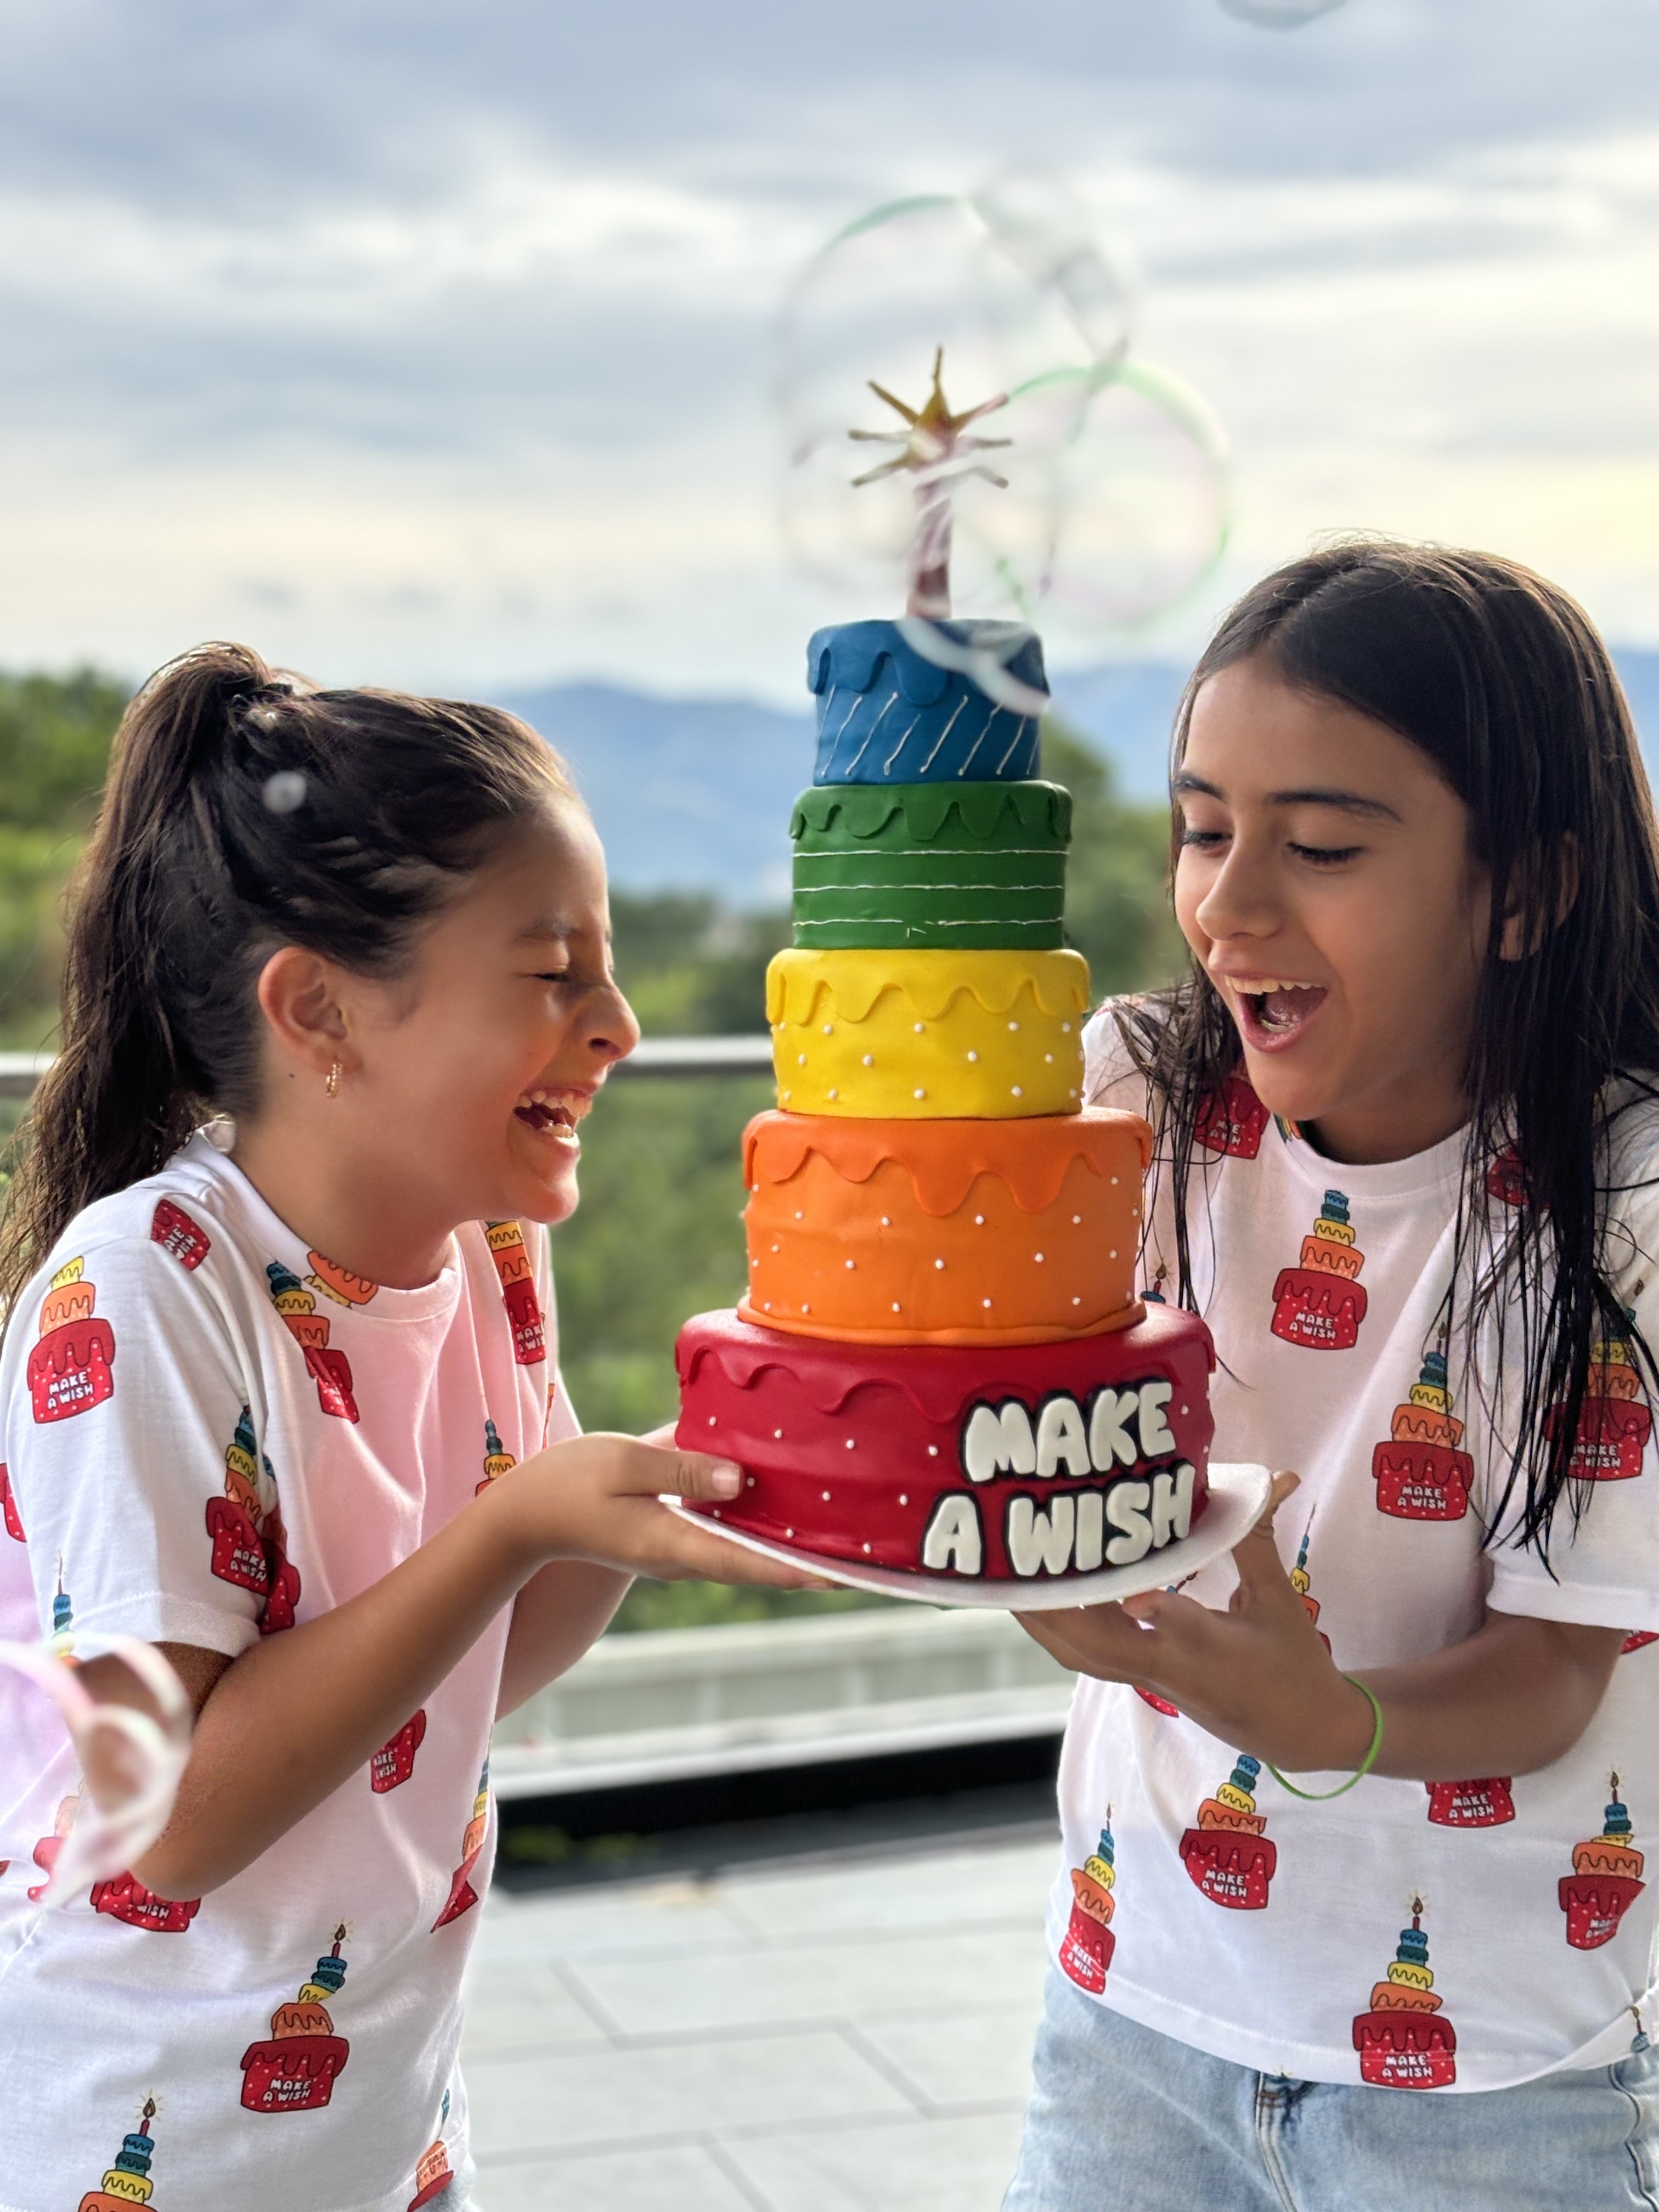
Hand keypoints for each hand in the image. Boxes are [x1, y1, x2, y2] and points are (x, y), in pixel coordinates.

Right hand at [485, 1431, 816, 1588]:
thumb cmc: (569, 1485)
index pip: (748, 1561)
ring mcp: (684, 1548)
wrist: (528, 1516)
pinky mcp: (680, 1533)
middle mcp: (686, 1555)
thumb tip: (738, 1477)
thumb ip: (681, 1468)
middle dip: (812, 1559)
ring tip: (849, 1526)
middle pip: (761, 1561)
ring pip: (750, 1548)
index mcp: (672, 1543)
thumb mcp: (623, 1464)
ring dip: (794, 1540)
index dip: (799, 1568)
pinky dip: (766, 1522)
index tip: (845, 1573)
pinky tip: (796, 1499)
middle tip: (870, 1551)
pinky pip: (732, 1532)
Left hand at [1015, 1471, 1373, 1772]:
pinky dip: (1069, 1623)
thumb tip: (1274, 1477)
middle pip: (1096, 1651)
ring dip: (1048, 1619)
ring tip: (1014, 1574)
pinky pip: (1095, 1654)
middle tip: (1013, 1566)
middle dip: (1052, 1614)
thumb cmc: (1294, 1665)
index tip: (1127, 1589)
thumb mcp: (1281, 1600)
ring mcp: (1153, 1680)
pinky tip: (1055, 1588)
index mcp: (1210, 1652)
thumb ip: (1259, 1537)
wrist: (1303, 1735)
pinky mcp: (1147, 1682)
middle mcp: (1170, 1669)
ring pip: (1085, 1656)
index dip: (1152, 1609)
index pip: (1175, 1629)